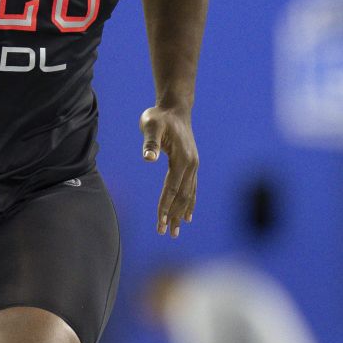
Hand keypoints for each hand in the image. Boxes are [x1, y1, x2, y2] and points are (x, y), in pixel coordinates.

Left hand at [140, 105, 197, 237]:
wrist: (175, 109)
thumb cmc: (159, 117)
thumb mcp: (151, 125)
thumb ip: (150, 141)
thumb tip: (148, 158)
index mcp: (182, 159)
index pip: (172, 188)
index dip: (166, 205)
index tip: (159, 221)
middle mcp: (192, 165)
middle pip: (182, 196)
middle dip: (173, 215)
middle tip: (165, 233)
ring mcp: (194, 166)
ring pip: (188, 195)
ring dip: (181, 214)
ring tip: (175, 231)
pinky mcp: (192, 166)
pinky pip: (192, 189)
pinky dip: (189, 204)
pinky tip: (187, 216)